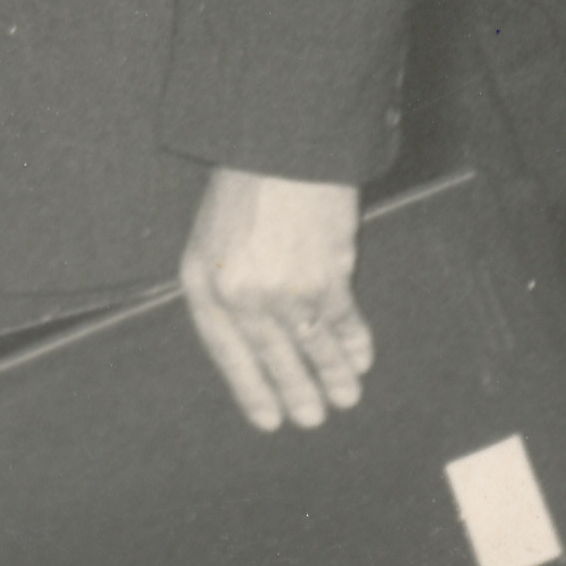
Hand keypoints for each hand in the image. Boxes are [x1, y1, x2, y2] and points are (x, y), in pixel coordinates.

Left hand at [179, 167, 370, 429]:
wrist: (278, 146)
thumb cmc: (243, 186)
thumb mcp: (211, 235)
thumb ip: (224, 283)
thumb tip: (249, 333)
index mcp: (204, 281)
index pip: (223, 351)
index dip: (248, 387)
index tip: (267, 418)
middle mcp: (240, 293)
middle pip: (271, 358)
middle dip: (294, 392)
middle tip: (312, 419)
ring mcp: (283, 288)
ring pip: (311, 346)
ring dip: (331, 376)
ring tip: (346, 398)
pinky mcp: (325, 276)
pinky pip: (341, 322)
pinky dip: (353, 343)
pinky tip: (361, 358)